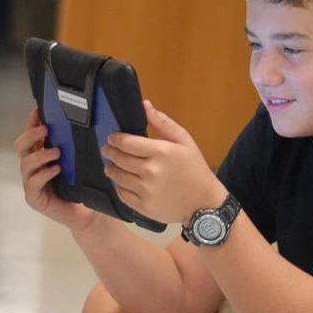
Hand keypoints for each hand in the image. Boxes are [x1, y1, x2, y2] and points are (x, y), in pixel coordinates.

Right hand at [14, 109, 97, 230]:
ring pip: (26, 164)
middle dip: (30, 135)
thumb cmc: (83, 188)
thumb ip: (73, 148)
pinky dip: (44, 174)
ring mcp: (31, 184)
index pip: (30, 137)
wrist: (89, 215)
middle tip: (45, 129)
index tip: (37, 111)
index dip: (31, 123)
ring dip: (40, 154)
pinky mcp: (35, 198)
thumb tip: (80, 124)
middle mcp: (33, 169)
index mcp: (40, 158)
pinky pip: (33, 183)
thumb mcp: (79, 164)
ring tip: (56, 152)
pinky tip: (56, 169)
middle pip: (21, 147)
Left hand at [101, 101, 225, 224]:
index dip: (115, 139)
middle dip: (110, 152)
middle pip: (119, 159)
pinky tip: (121, 182)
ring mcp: (146, 190)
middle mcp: (151, 171)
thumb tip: (145, 106)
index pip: (126, 142)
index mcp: (161, 152)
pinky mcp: (144, 207)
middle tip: (107, 150)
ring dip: (111, 169)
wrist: (205, 203)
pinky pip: (122, 194)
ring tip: (111, 166)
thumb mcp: (185, 142)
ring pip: (117, 177)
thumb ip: (164, 123)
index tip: (111, 138)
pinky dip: (118, 187)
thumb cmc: (196, 170)